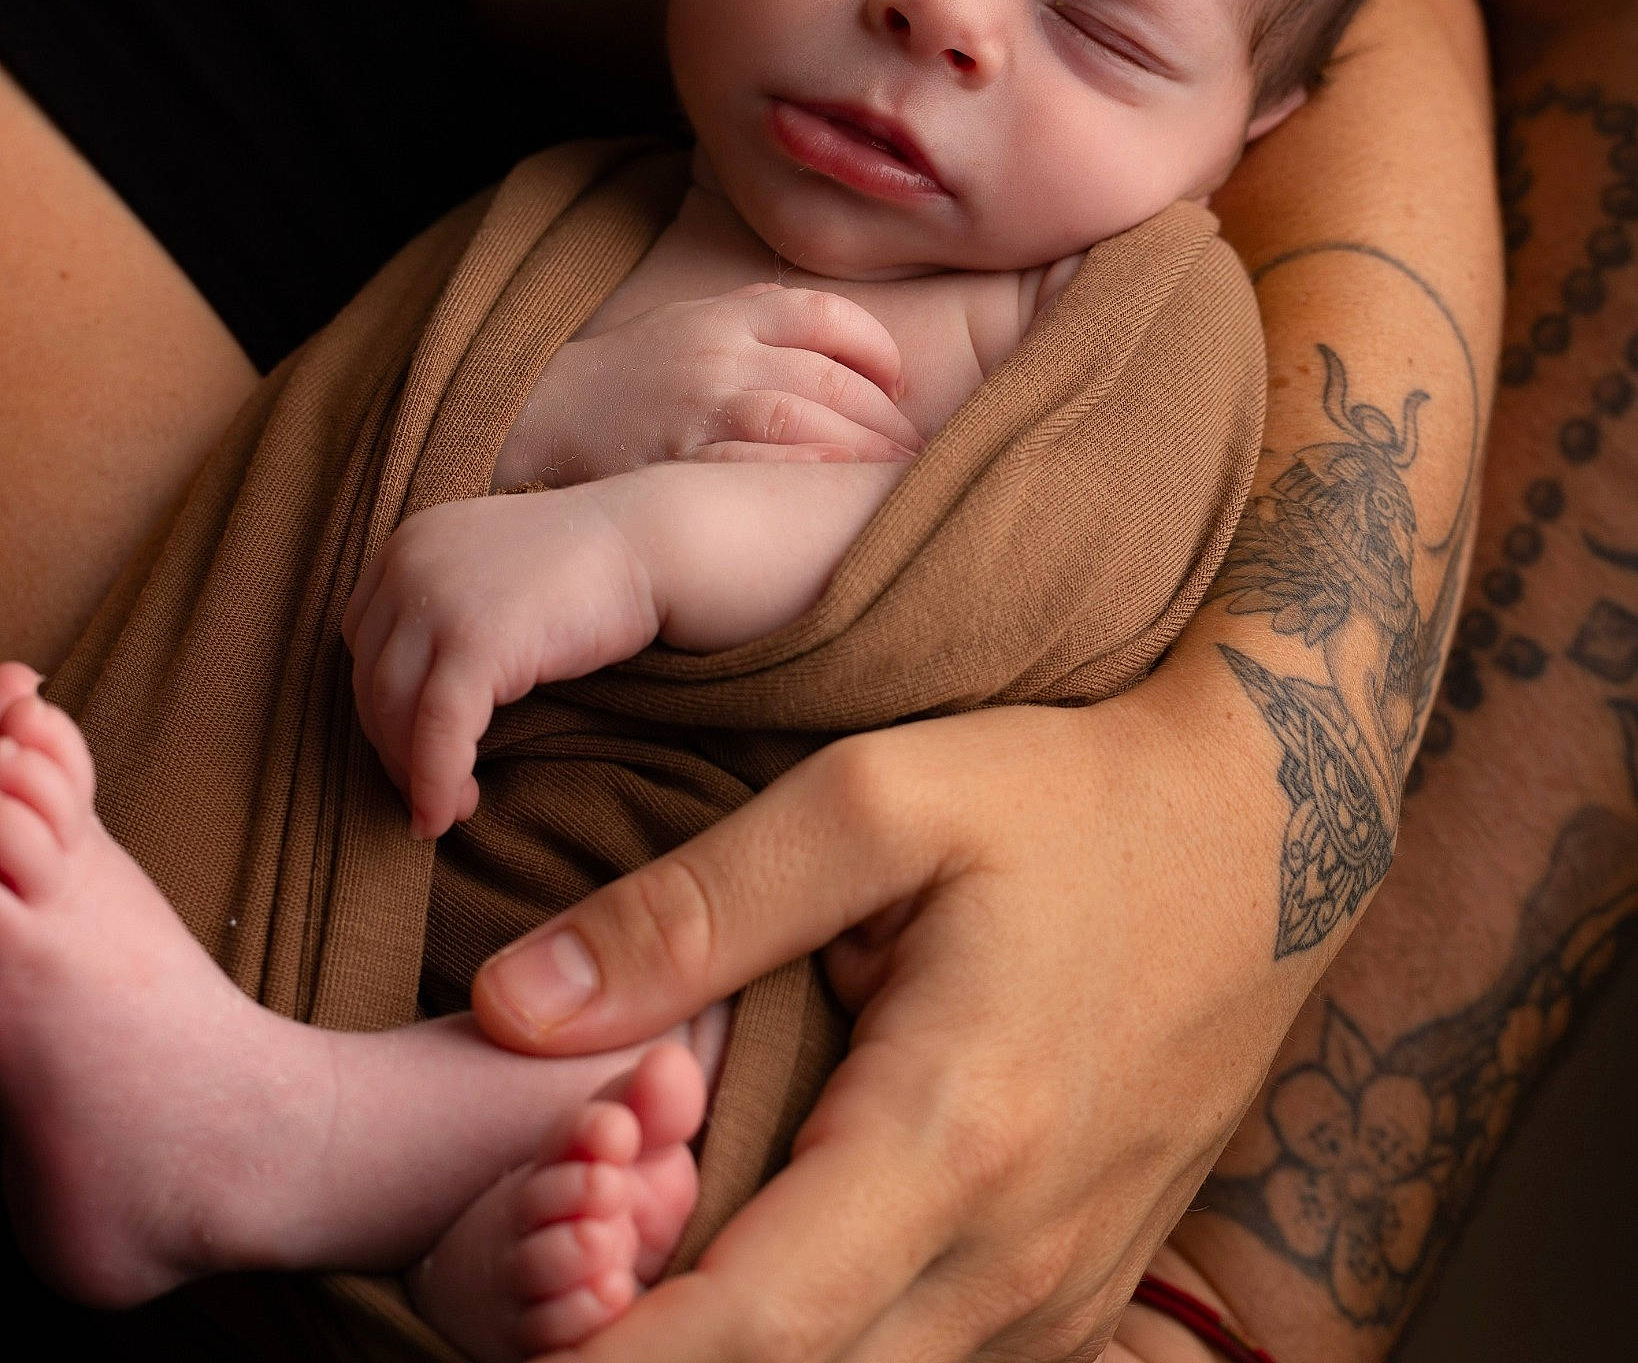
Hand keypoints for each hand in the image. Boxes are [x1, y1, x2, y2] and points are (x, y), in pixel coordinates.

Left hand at [342, 492, 658, 838]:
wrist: (654, 544)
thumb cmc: (587, 569)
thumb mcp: (491, 577)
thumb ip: (442, 613)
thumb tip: (410, 707)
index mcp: (407, 545)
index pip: (365, 644)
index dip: (383, 708)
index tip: (415, 749)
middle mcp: (408, 564)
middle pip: (371, 680)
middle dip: (395, 748)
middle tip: (431, 794)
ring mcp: (437, 598)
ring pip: (394, 710)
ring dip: (414, 774)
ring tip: (448, 811)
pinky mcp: (475, 638)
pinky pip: (439, 729)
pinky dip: (436, 781)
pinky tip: (448, 815)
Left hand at [469, 664, 1299, 1362]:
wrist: (1265, 832)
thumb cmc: (1066, 799)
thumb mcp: (875, 799)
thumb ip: (693, 909)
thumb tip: (512, 1006)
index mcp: (954, 1132)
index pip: (750, 1333)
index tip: (514, 1353)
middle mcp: (1015, 1253)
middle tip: (560, 1273)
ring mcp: (1061, 1288)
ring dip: (744, 1355)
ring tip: (645, 1260)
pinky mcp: (1081, 1284)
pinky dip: (832, 1345)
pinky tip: (771, 1262)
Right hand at [491, 284, 921, 489]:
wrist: (538, 417)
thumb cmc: (632, 378)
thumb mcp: (693, 322)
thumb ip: (763, 322)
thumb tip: (852, 346)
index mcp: (727, 312)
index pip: (826, 316)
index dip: (876, 350)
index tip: (897, 384)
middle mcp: (720, 353)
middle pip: (832, 381)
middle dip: (886, 422)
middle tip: (917, 454)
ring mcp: (701, 407)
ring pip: (808, 425)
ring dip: (863, 458)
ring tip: (894, 485)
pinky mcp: (682, 460)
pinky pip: (761, 470)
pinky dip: (808, 482)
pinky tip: (834, 501)